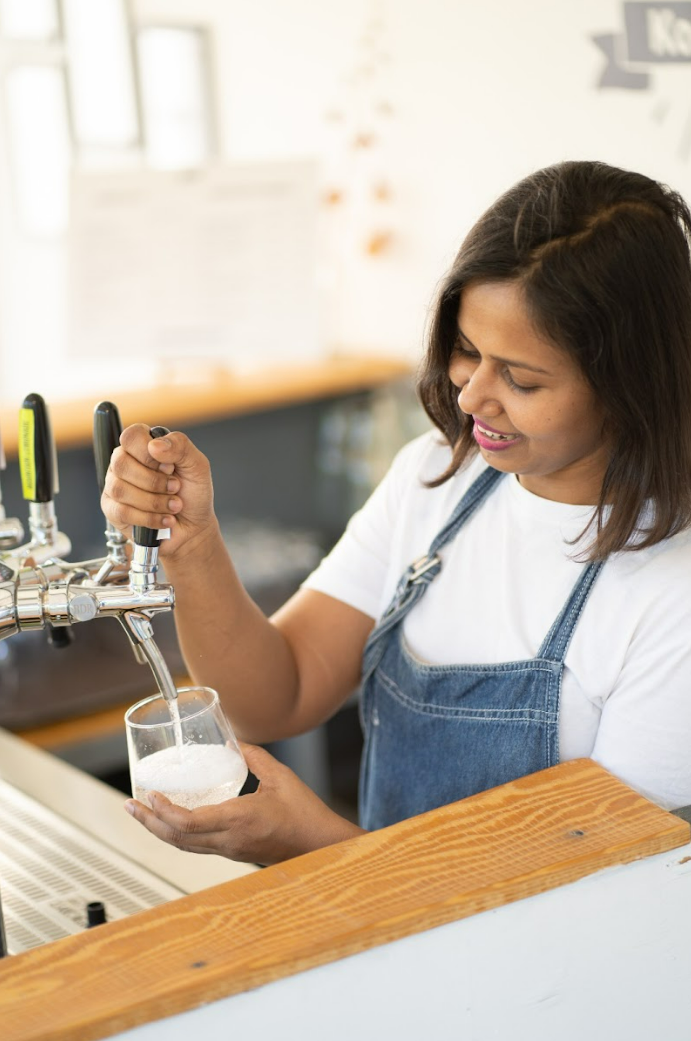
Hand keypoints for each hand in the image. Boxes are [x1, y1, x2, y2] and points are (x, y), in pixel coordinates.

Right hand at [102, 424, 216, 558]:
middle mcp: (125, 462)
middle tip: (175, 487)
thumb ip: (180, 447)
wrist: (194, 527)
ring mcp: (115, 486)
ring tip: (174, 506)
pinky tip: (165, 519)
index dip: (148, 452)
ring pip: (120, 489)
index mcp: (143, 446)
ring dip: (154, 501)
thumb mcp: (197, 465)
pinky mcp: (113, 510)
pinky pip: (122, 511)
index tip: (169, 466)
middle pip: (121, 463)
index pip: (131, 436)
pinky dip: (149, 518)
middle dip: (154, 481)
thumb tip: (154, 444)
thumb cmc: (193, 494)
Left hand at [123, 743, 365, 865]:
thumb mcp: (280, 776)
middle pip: (176, 838)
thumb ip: (254, 756)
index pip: (188, 823)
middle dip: (148, 822)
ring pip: (183, 846)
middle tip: (130, 804)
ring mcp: (229, 850)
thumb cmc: (304, 813)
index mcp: (237, 820)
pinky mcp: (233, 853)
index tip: (150, 795)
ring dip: (158, 829)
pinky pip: (196, 846)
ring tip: (142, 813)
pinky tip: (172, 820)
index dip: (162, 811)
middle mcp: (228, 840)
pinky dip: (177, 833)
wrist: (319, 845)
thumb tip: (234, 740)